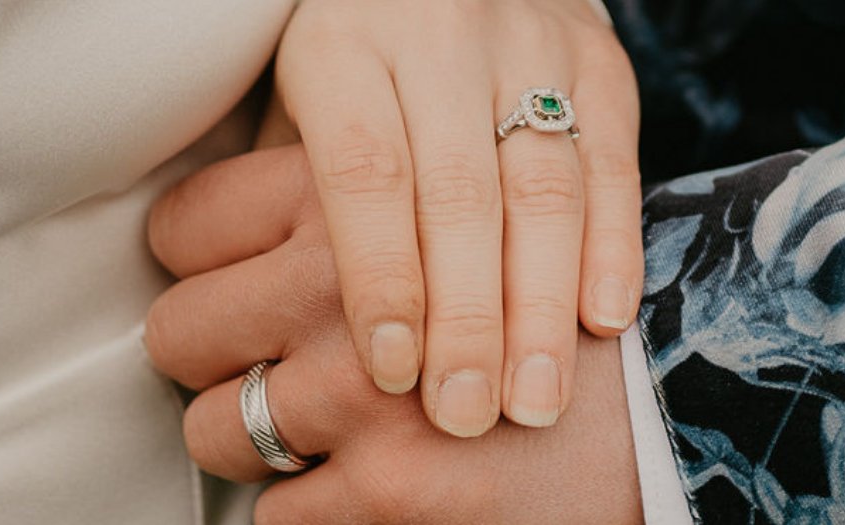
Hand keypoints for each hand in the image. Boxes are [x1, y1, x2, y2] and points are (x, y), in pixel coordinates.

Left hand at [145, 145, 640, 522]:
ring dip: (254, 440)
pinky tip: (371, 480)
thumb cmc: (545, 307)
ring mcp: (363, 393)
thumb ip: (351, 210)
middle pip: (178, 330)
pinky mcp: (389, 491)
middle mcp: (348, 284)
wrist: (666, 407)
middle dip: (212, 360)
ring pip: (213, 431)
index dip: (198, 265)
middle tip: (260, 367)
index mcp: (357, 193)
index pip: (185, 225)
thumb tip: (237, 243)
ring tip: (319, 429)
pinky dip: (312, 510)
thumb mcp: (453, 211)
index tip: (228, 287)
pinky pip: (276, 518)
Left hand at [265, 0, 641, 436]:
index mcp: (345, 44)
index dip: (382, 277)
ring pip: (543, 190)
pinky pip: (612, 163)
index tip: (391, 371)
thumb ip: (292, 185)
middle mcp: (441, 37)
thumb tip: (276, 314)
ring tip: (533, 401)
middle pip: (458, 194)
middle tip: (463, 414)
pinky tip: (601, 324)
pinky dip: (612, 247)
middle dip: (466, 318)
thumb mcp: (301, 97)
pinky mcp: (599, 63)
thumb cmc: (360, 57)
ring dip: (541, 306)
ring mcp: (531, 45)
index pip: (366, 173)